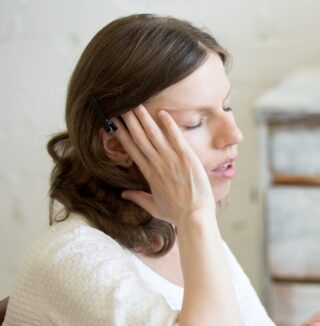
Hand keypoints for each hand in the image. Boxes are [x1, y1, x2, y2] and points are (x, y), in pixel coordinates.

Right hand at [114, 105, 214, 225]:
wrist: (194, 217)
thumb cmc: (177, 213)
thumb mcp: (154, 206)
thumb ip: (138, 198)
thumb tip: (123, 194)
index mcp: (148, 174)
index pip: (132, 150)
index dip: (122, 135)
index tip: (114, 123)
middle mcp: (157, 164)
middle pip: (139, 138)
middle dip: (129, 121)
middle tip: (120, 106)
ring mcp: (171, 160)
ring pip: (154, 135)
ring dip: (144, 119)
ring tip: (135, 104)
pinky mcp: (186, 158)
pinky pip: (176, 138)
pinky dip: (169, 125)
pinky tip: (162, 113)